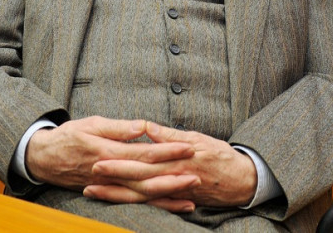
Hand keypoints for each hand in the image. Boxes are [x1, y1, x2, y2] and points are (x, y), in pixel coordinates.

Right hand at [25, 116, 195, 191]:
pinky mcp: (109, 194)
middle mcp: (110, 173)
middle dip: (174, 177)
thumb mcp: (91, 124)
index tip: (188, 146)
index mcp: (107, 152)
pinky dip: (156, 206)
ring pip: (143, 196)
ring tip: (192, 195)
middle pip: (147, 178)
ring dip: (168, 196)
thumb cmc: (69, 136)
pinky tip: (174, 205)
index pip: (143, 153)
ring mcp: (109, 187)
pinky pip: (135, 203)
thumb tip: (142, 127)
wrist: (44, 159)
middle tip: (199, 174)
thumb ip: (118, 127)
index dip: (167, 150)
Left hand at [84, 122, 257, 210]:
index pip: (142, 161)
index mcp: (175, 161)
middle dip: (111, 179)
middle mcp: (172, 179)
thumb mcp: (198, 139)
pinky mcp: (176, 201)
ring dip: (115, 194)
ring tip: (93, 191)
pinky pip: (151, 205)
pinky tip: (118, 202)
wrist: (244, 180)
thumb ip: (170, 135)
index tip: (98, 159)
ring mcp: (173, 193)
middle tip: (88, 175)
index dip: (119, 162)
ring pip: (139, 195)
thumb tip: (147, 128)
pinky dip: (134, 204)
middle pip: (136, 180)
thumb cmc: (221, 155)